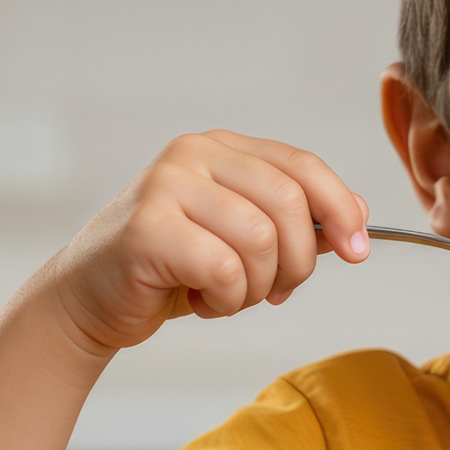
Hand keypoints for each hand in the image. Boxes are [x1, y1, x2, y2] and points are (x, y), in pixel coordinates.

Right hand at [48, 130, 368, 355]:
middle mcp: (193, 154)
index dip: (341, 208)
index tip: (359, 252)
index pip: (303, 167)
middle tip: (276, 291)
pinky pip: (224, 268)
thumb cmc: (172, 270)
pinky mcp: (146, 227)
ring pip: (260, 240)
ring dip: (257, 286)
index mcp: (222, 148)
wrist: (90, 300)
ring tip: (229, 295)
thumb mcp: (243, 241)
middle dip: (297, 262)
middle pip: (290, 204)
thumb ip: (296, 223)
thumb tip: (359, 215)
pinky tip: (200, 300)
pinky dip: (226, 299)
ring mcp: (166, 185)